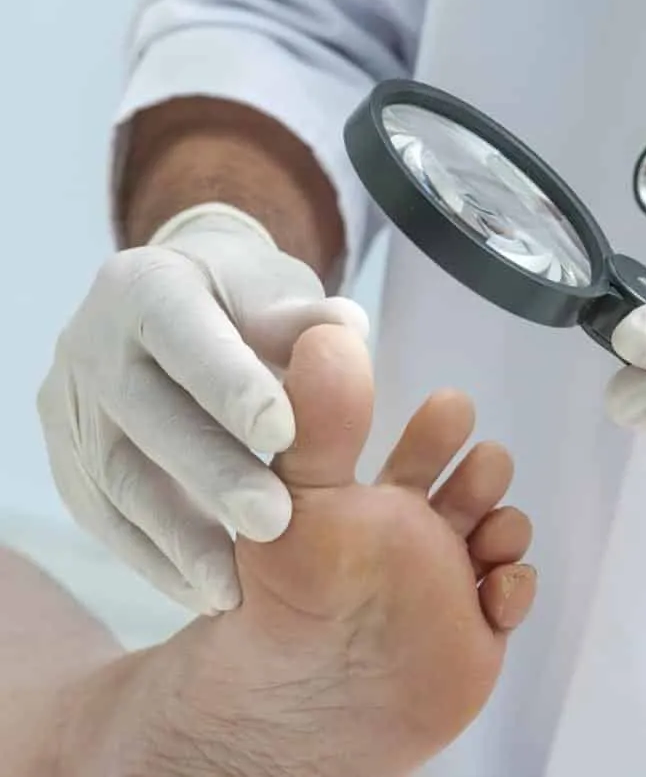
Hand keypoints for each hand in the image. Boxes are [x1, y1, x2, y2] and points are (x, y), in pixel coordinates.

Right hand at [37, 203, 367, 613]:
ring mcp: (72, 402)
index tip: (284, 433)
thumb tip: (347, 330)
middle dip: (211, 474)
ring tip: (233, 585)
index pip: (183, 335)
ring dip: (176, 536)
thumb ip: (305, 319)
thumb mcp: (275, 290)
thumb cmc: (244, 299)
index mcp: (147, 286)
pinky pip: (103, 515)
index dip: (228, 383)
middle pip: (144, 414)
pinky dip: (152, 558)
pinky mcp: (68, 455)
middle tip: (274, 523)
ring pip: (115, 477)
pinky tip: (202, 590)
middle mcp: (92, 341)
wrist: (183, 303)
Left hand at [192, 324, 535, 772]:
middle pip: (475, 486)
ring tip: (487, 535)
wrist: (306, 703)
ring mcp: (449, 586)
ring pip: (503, 534)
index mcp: (379, 503)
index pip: (424, 448)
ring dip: (507, 524)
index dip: (442, 425)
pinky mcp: (474, 634)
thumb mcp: (303, 495)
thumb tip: (331, 332)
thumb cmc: (293, 594)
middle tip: (479, 468)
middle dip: (486, 470)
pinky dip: (514, 586)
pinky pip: (513, 596)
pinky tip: (491, 591)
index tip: (451, 406)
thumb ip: (321, 417)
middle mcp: (417, 540)